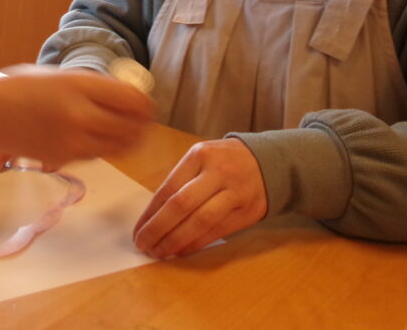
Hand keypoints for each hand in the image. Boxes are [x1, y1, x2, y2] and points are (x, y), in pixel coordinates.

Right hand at [0, 64, 153, 168]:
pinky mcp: (63, 158)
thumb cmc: (23, 87)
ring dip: (129, 141)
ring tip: (129, 133)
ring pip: (118, 147)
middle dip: (143, 126)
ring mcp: (71, 140)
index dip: (147, 105)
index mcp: (80, 85)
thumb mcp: (62, 76)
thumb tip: (129, 98)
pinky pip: (97, 155)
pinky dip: (104, 148)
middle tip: (145, 123)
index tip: (149, 106)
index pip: (132, 100)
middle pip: (131, 128)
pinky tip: (97, 138)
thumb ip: (94, 87)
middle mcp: (79, 114)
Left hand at [133, 138, 267, 257]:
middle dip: (158, 228)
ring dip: (176, 241)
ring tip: (159, 252)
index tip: (138, 230)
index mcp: (199, 156)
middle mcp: (217, 172)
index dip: (150, 213)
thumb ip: (181, 181)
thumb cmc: (224, 162)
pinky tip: (181, 250)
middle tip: (143, 244)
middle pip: (182, 205)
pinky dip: (196, 244)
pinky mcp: (247, 212)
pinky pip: (217, 232)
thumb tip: (153, 216)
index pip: (169, 188)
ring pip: (200, 222)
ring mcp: (234, 192)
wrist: (268, 162)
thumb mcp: (201, 158)